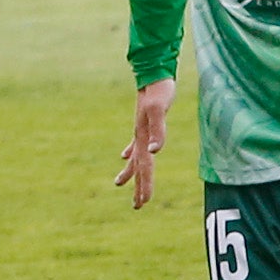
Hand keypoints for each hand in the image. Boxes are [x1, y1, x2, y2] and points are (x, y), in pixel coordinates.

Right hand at [114, 78, 172, 208]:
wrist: (153, 73)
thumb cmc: (159, 91)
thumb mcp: (160, 110)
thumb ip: (159, 131)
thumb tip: (155, 151)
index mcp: (144, 137)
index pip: (145, 166)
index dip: (144, 184)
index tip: (143, 202)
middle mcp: (140, 136)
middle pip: (139, 167)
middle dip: (139, 186)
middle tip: (137, 206)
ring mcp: (140, 130)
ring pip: (135, 157)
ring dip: (131, 172)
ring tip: (120, 184)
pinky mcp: (142, 122)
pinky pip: (135, 143)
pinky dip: (131, 153)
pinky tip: (125, 156)